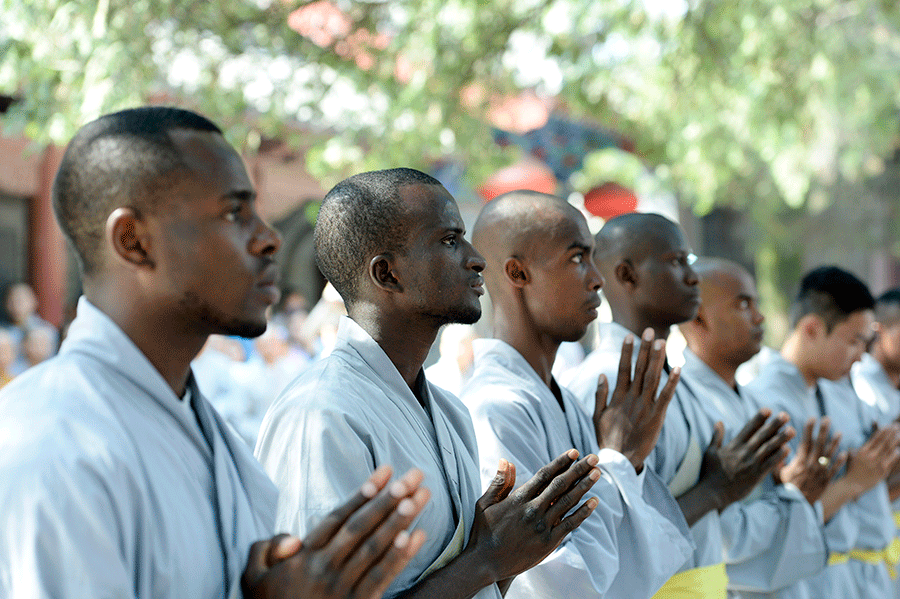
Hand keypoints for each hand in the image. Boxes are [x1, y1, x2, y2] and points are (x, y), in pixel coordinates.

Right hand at [242, 466, 429, 598]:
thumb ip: (267, 548)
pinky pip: (382, 578)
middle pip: (363, 526)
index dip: (363, 494)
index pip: (338, 517)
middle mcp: (326, 567)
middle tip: (413, 476)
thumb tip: (293, 537)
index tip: (385, 472)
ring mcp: (344, 587)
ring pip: (376, 547)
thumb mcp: (255, 576)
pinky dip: (401, 557)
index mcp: (305, 556)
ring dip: (401, 520)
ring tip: (421, 497)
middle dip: (390, 499)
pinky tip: (417, 537)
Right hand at [465, 449, 600, 583]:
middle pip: (561, 485)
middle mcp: (533, 510)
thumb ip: (499, 482)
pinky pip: (570, 524)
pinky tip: (594, 502)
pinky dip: (583, 513)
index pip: (544, 475)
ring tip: (597, 473)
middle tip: (594, 458)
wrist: (485, 563)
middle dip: (579, 469)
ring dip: (584, 486)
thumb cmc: (484, 532)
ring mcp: (542, 526)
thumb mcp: (485, 503)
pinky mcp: (548, 542)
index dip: (561, 462)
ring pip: (568, 502)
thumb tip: (507, 460)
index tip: (574, 453)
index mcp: (518, 499)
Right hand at [593, 328, 679, 470]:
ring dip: (658, 359)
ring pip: (653, 378)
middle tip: (650, 331)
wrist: (619, 461)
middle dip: (645, 349)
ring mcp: (645, 406)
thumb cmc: (608, 439)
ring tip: (662, 342)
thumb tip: (603, 374)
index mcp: (618, 396)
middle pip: (640, 368)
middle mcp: (632, 398)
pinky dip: (672, 382)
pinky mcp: (657, 417)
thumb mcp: (598, 415)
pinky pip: (666, 396)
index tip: (630, 336)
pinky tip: (678, 368)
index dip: (627, 352)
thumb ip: (600, 394)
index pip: (624, 368)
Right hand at [698, 410, 793, 509]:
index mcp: (734, 445)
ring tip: (792, 430)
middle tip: (785, 415)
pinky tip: (787, 449)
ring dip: (781, 438)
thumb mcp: (710, 451)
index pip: (749, 428)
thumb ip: (716, 436)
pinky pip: (770, 464)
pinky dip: (778, 456)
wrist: (713, 492)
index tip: (768, 410)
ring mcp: (751, 463)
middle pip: (762, 435)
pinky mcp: (756, 476)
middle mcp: (744, 452)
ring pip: (769, 448)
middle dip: (775, 424)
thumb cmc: (710, 472)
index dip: (759, 418)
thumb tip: (719, 422)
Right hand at [777, 417, 845, 504]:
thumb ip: (778, 460)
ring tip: (839, 432)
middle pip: (819, 445)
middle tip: (827, 419)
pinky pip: (835, 469)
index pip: (806, 442)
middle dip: (823, 431)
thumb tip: (780, 446)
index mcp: (799, 462)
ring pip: (829, 455)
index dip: (809, 429)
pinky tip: (845, 452)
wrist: (796, 507)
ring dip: (835, 443)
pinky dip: (841, 461)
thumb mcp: (777, 473)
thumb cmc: (784, 489)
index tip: (811, 418)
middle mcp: (811, 465)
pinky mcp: (826, 481)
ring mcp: (820, 473)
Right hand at [842, 423, 899, 496]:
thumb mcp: (855, 455)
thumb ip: (865, 448)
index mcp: (863, 451)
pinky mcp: (883, 471)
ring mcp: (878, 464)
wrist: (853, 484)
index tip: (889, 426)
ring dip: (895, 441)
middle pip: (884, 442)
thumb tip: (874, 441)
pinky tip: (897, 449)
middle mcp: (871, 456)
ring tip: (899, 435)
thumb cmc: (853, 469)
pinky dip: (895, 454)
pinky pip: (891, 460)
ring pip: (889, 450)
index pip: (876, 438)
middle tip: (896, 426)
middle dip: (891, 433)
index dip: (883, 431)